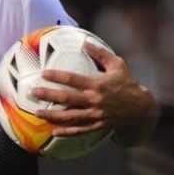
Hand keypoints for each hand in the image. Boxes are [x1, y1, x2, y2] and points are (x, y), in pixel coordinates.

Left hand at [35, 40, 158, 141]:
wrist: (140, 108)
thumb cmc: (127, 83)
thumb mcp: (117, 65)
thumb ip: (100, 53)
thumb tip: (85, 42)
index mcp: (97, 84)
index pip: (73, 79)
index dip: (57, 76)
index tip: (43, 74)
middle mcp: (94, 100)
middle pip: (67, 98)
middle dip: (48, 95)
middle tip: (33, 93)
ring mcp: (95, 115)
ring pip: (70, 116)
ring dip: (52, 115)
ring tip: (38, 113)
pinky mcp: (97, 125)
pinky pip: (79, 130)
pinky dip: (66, 132)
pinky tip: (54, 131)